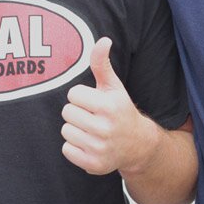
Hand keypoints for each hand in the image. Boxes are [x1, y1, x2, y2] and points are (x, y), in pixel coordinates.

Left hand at [61, 38, 156, 175]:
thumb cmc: (120, 110)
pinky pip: (66, 150)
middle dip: (77, 112)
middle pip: (67, 113)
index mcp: (109, 106)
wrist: (137, 144)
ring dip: (75, 129)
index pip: (73, 95)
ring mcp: (99, 148)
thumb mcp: (113, 86)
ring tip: (91, 129)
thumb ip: (102, 63)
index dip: (81, 96)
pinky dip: (74, 146)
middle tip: (92, 116)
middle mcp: (105, 128)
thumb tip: (103, 39)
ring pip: (66, 131)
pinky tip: (89, 143)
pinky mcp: (93, 164)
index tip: (93, 101)